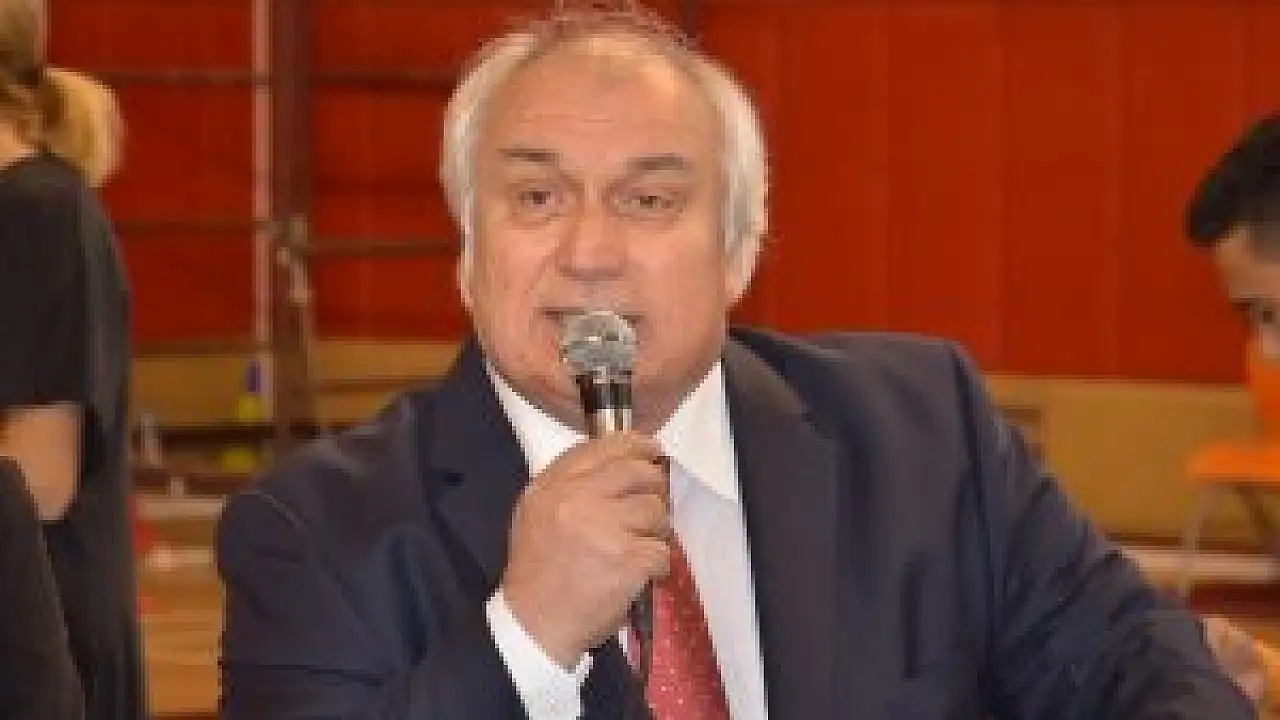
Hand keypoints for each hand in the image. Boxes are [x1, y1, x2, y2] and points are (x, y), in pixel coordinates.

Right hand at [499, 433, 670, 666]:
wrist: (534, 623)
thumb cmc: (537, 570)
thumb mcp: (536, 513)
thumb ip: (568, 485)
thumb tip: (619, 463)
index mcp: (552, 486)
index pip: (601, 447)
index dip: (634, 445)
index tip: (652, 451)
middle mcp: (576, 499)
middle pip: (636, 472)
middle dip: (655, 486)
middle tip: (655, 503)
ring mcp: (603, 529)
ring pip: (655, 510)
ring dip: (657, 529)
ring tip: (643, 545)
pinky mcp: (626, 560)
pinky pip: (661, 550)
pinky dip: (659, 564)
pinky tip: (645, 573)